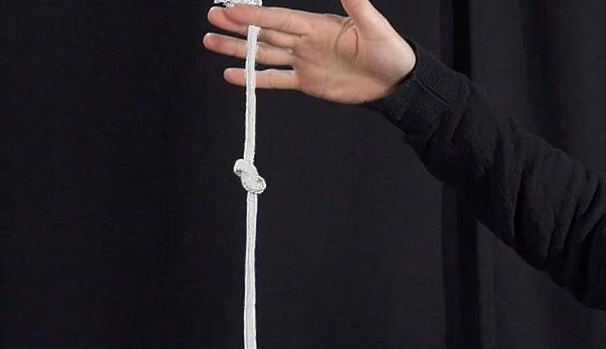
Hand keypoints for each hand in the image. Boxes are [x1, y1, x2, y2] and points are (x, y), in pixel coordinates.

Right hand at [203, 0, 415, 103]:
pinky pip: (275, 80)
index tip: (231, 10)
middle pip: (264, 33)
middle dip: (237, 27)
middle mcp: (305, 41)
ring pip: (263, 54)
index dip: (255, 16)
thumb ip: (357, 4)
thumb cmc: (389, 51)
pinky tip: (233, 75)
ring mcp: (303, 62)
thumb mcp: (374, 27)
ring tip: (210, 42)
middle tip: (211, 18)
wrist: (394, 82)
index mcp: (317, 25)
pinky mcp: (306, 83)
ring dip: (237, 49)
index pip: (279, 19)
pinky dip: (254, 79)